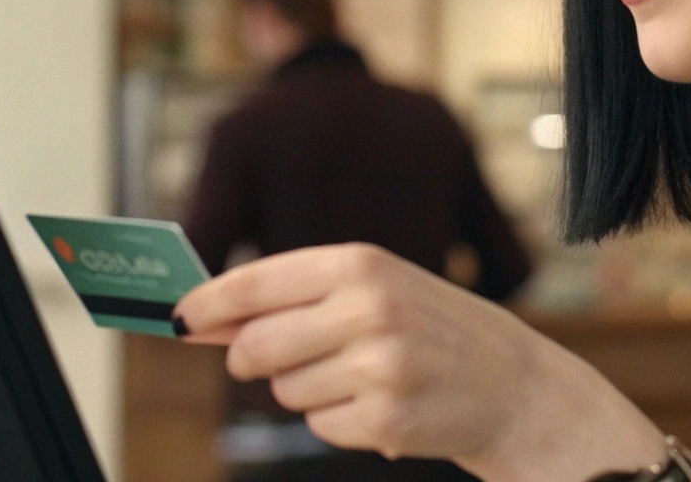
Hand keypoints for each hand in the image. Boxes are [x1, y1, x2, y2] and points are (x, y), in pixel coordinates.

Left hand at [175, 243, 666, 481]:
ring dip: (308, 391)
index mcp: (362, 263)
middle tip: (282, 359)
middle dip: (253, 360)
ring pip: (284, 392)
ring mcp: (379, 365)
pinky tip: (382, 404)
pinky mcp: (386, 419)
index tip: (177, 319)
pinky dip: (339, 422)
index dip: (208, 304)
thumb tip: (204, 320)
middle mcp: (369, 308)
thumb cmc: (430, 329)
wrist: (514, 384)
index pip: (258, 282)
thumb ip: (296, 299)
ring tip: (362, 376)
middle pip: (256, 346)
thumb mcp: (375, 289)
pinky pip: (319, 427)